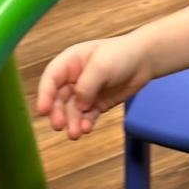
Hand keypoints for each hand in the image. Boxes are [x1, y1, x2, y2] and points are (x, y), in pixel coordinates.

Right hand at [36, 35, 153, 139]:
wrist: (145, 61)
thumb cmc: (122, 55)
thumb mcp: (102, 66)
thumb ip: (87, 85)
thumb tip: (78, 105)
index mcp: (69, 63)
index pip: (51, 79)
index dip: (44, 95)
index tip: (43, 111)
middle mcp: (73, 78)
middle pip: (59, 98)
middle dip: (58, 113)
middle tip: (58, 126)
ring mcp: (85, 92)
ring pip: (72, 110)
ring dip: (71, 122)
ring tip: (75, 134)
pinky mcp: (97, 103)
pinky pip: (87, 116)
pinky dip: (85, 123)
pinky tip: (86, 129)